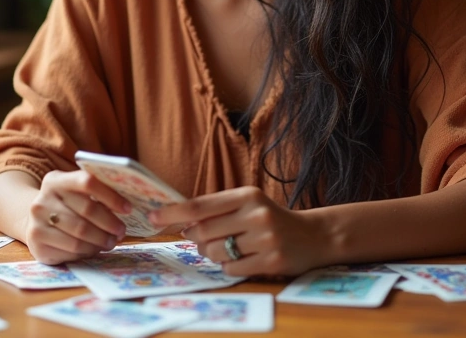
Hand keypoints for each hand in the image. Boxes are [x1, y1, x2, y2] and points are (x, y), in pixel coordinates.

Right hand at [25, 169, 131, 264]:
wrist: (34, 221)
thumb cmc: (65, 205)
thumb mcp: (74, 192)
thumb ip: (95, 192)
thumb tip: (127, 205)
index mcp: (55, 180)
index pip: (87, 181)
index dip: (110, 195)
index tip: (128, 208)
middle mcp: (43, 199)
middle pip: (86, 210)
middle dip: (109, 223)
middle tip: (122, 231)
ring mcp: (37, 222)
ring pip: (79, 235)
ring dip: (100, 240)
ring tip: (111, 242)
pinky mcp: (37, 243)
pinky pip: (70, 251)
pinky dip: (87, 252)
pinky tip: (94, 249)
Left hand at [148, 187, 324, 276]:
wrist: (313, 235)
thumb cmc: (271, 218)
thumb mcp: (248, 204)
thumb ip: (218, 210)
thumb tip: (181, 224)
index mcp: (247, 195)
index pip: (201, 205)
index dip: (173, 212)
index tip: (152, 216)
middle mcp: (256, 214)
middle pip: (204, 231)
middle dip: (197, 238)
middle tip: (204, 238)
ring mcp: (264, 239)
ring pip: (216, 252)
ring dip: (213, 254)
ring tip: (228, 247)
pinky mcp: (271, 261)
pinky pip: (232, 269)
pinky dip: (230, 267)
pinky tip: (244, 259)